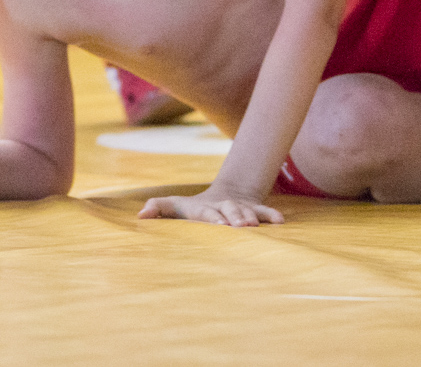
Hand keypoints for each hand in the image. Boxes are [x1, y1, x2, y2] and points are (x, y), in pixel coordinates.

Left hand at [139, 185, 284, 226]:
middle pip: (230, 209)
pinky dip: (272, 215)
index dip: (213, 217)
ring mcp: (240, 207)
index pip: (207, 212)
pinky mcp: (253, 209)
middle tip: (240, 227)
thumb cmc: (194, 207)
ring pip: (247, 210)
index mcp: (204, 207)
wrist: (227, 193)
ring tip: (254, 226)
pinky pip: (264, 211)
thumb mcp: (175, 206)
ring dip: (252, 217)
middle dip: (234, 216)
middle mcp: (223, 205)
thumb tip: (140, 215)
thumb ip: (158, 207)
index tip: (218, 224)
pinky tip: (280, 223)